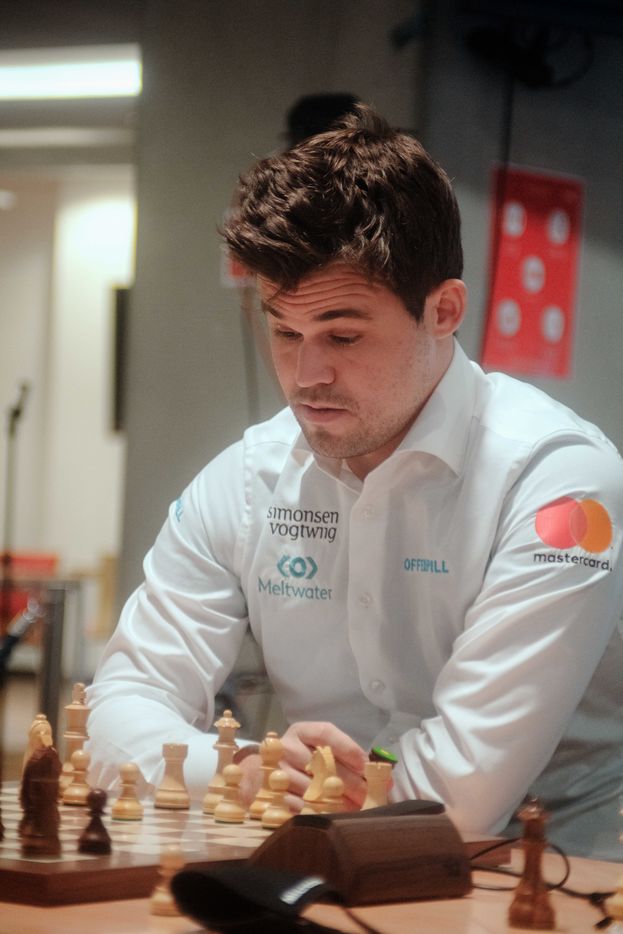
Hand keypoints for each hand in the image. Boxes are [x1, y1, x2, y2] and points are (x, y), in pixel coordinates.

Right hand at [237, 721, 367, 811]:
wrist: (262, 773)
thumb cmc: (302, 759)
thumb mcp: (319, 750)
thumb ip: (348, 760)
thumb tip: (386, 780)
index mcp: (302, 731)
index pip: (326, 733)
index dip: (348, 748)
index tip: (366, 766)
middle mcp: (287, 747)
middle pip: (323, 764)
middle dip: (351, 783)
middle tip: (369, 797)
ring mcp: (277, 771)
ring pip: (313, 788)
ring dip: (338, 802)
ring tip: (355, 810)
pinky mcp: (271, 795)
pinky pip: (299, 806)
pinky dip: (319, 813)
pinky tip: (334, 817)